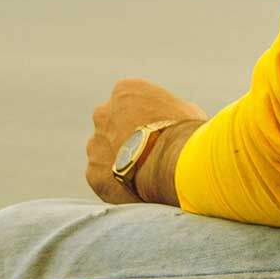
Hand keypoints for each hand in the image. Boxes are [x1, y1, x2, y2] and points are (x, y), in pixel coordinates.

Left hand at [86, 77, 207, 203]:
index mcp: (125, 91)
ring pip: (103, 151)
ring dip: (118, 159)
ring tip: (144, 173)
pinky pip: (103, 177)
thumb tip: (174, 117)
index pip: (128, 100)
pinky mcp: (93, 172)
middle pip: (110, 124)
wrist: (174, 166)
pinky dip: (116, 182)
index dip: (143, 116)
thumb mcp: (185, 111)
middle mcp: (103, 113)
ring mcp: (95, 144)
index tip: (157, 129)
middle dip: (124, 135)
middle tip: (149, 152)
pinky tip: (136, 187)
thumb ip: (169, 111)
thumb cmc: (186, 135)